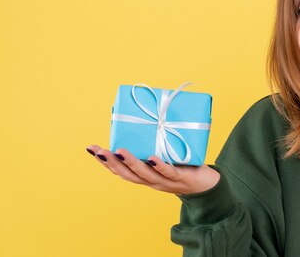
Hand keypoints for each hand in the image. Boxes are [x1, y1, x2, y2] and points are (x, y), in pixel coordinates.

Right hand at [86, 145, 219, 194]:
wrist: (208, 185)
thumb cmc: (185, 166)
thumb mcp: (166, 154)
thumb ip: (156, 140)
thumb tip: (149, 113)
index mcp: (145, 176)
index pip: (121, 171)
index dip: (105, 162)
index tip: (91, 149)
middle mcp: (152, 181)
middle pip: (128, 174)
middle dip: (111, 163)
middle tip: (98, 150)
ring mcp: (166, 181)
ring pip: (145, 175)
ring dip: (131, 163)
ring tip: (119, 152)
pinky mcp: (181, 178)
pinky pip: (169, 172)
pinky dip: (159, 166)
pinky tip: (151, 158)